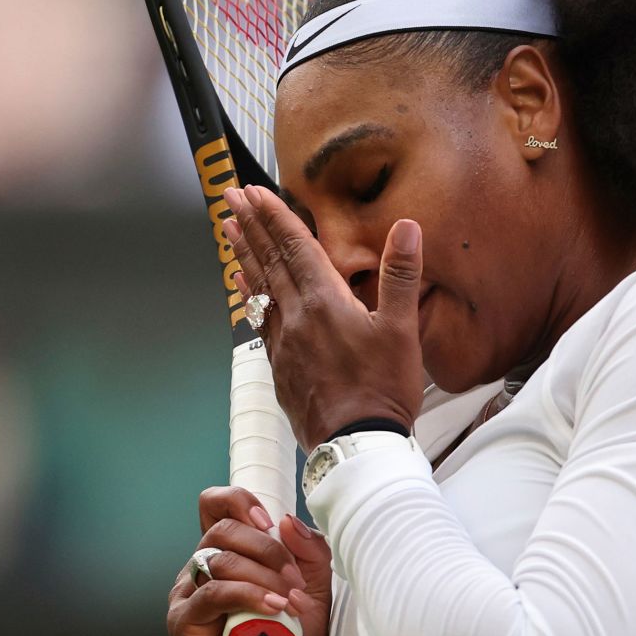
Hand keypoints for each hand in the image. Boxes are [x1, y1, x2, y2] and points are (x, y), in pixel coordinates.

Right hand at [167, 486, 332, 635]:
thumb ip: (310, 553)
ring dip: (262, 576)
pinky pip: (211, 594)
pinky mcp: (185, 624)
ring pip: (218, 560)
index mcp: (230, 553)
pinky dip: (246, 595)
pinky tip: (272, 608)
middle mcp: (203, 569)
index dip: (238, 502)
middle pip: (222, 530)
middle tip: (296, 581)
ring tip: (289, 603)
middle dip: (267, 548)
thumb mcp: (315, 590)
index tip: (270, 522)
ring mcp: (189, 595)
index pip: (214, 505)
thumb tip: (288, 520)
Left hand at [221, 185, 424, 449]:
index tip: (254, 192)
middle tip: (231, 198)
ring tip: (228, 231)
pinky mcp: (281, 367)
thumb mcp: (403, 329)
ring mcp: (285, 343)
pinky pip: (260, 320)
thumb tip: (407, 228)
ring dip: (244, 256)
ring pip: (259, 289)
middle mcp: (297, 317)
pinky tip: (245, 288)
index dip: (274, 216)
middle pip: (269, 262)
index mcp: (325, 302)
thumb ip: (400, 275)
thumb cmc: (382, 390)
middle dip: (250, 226)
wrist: (356, 444)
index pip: (295, 248)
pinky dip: (250, 296)